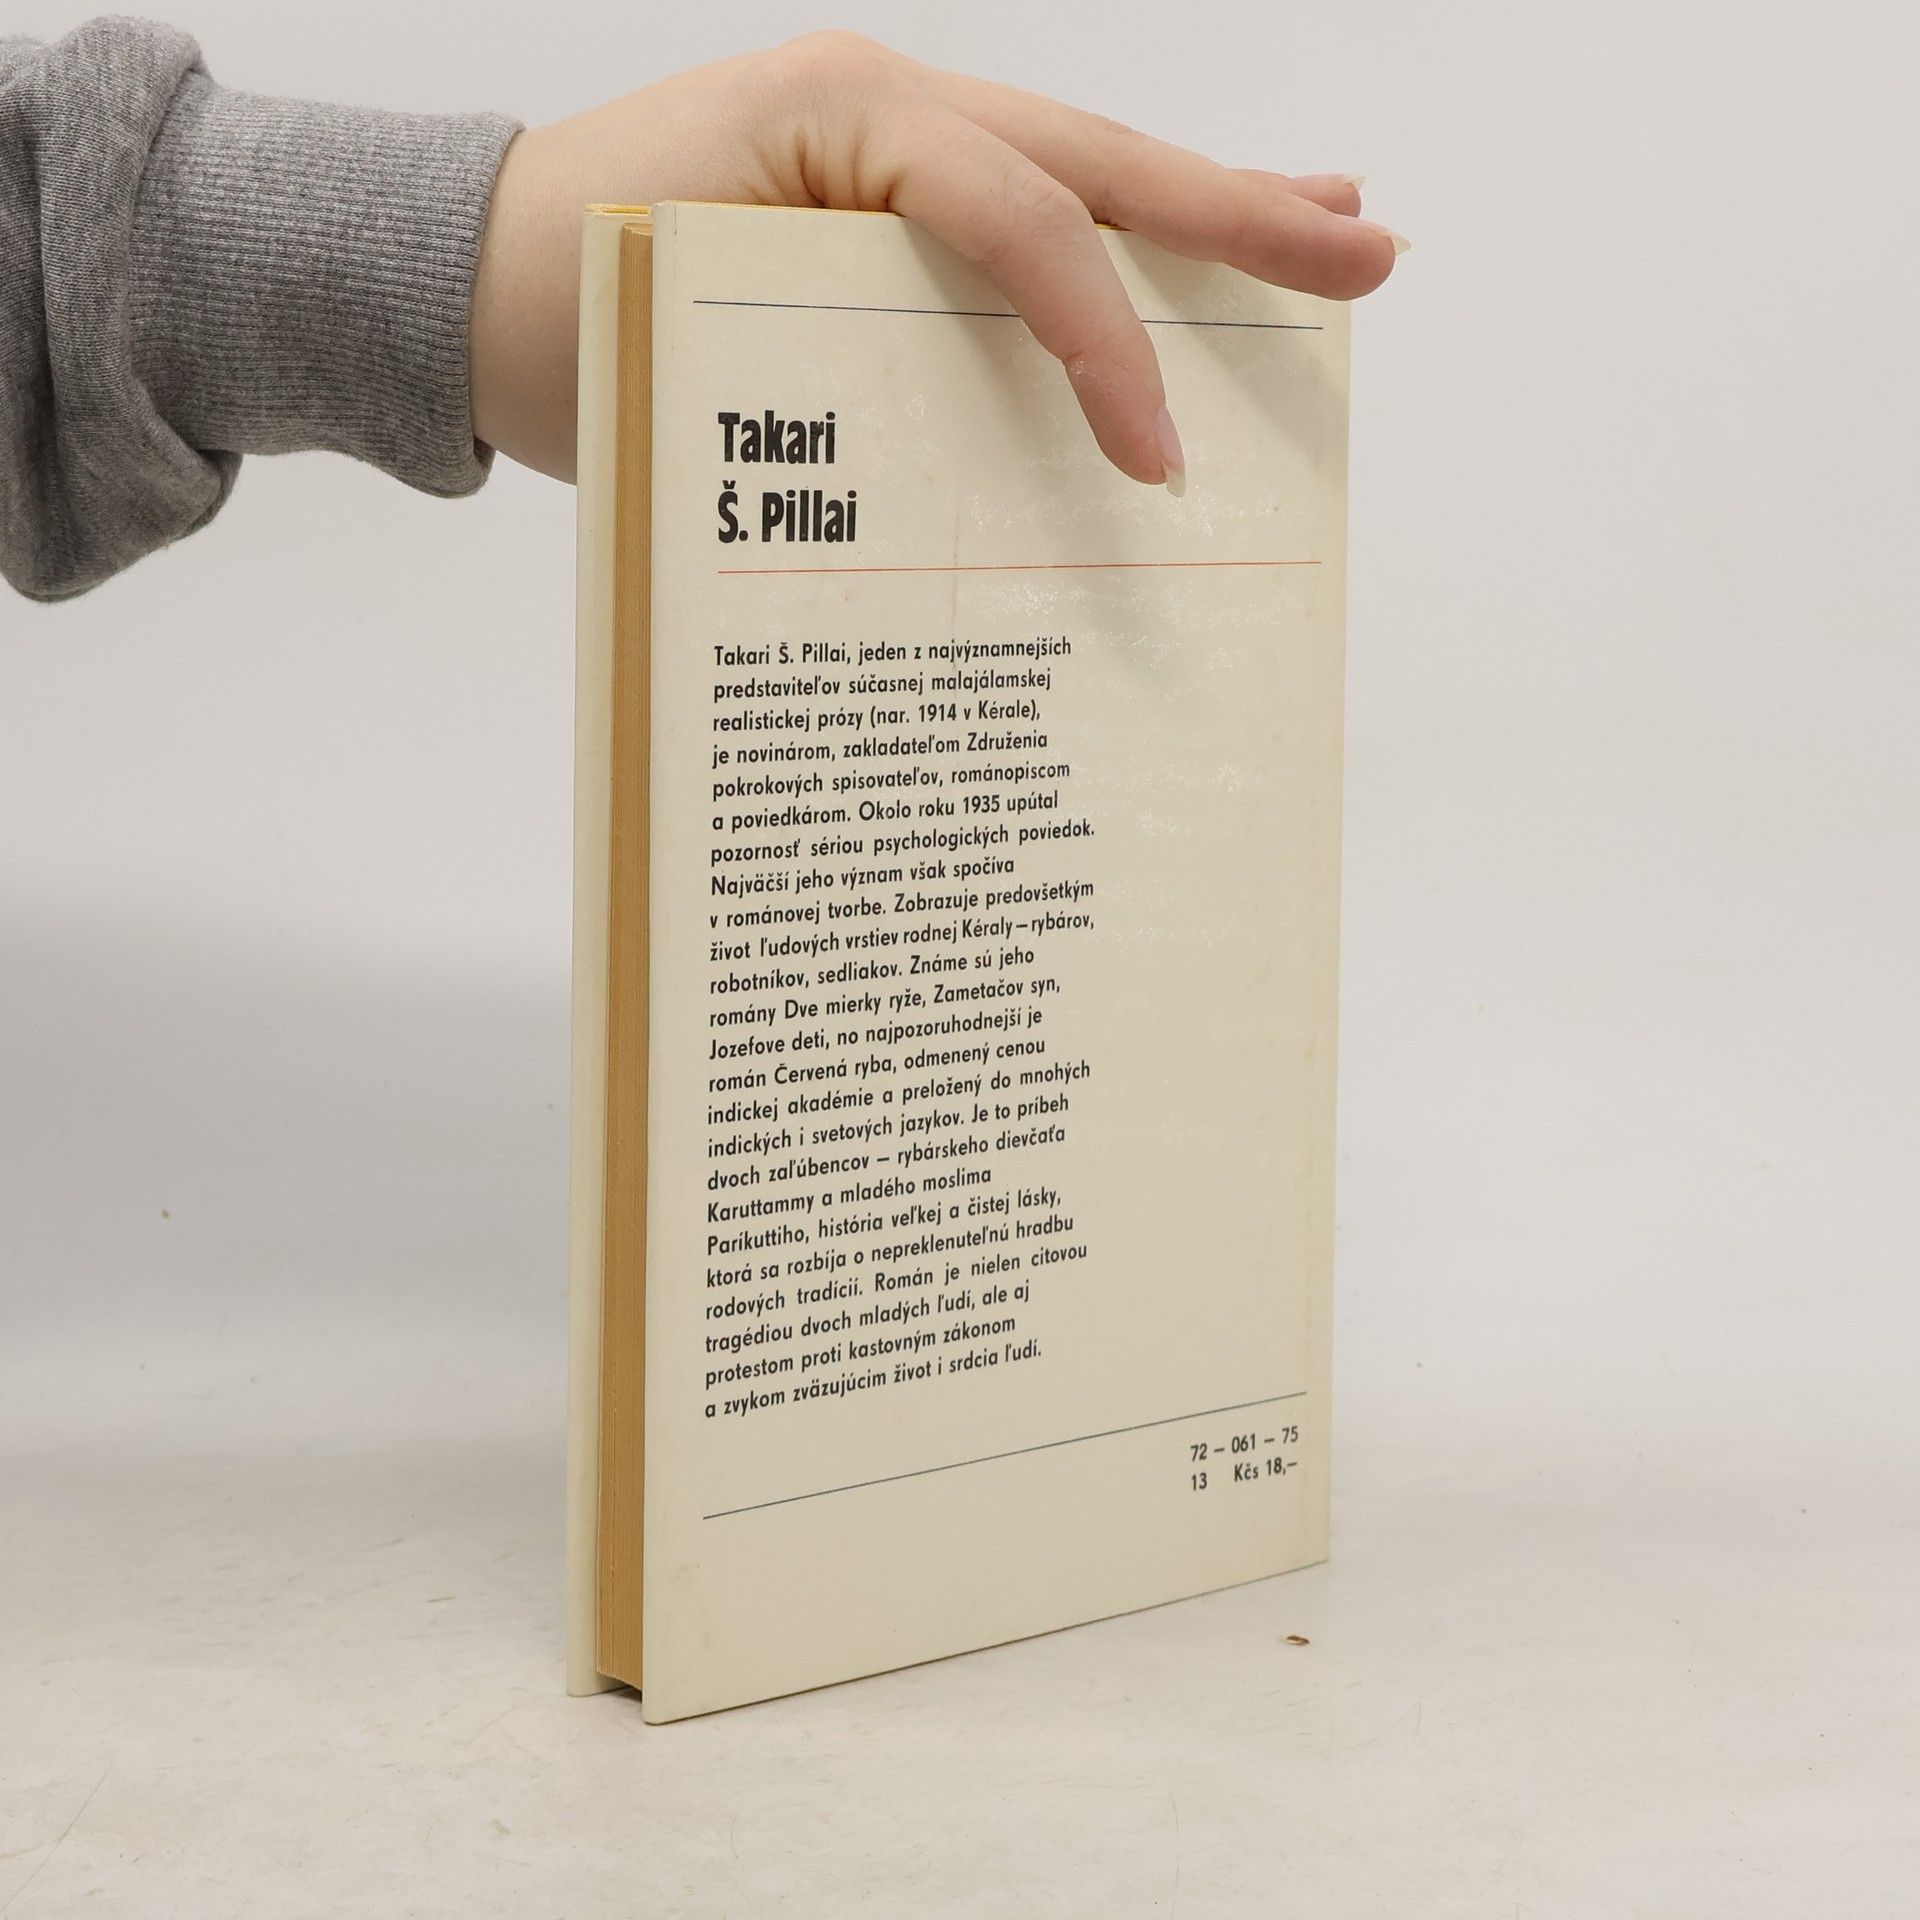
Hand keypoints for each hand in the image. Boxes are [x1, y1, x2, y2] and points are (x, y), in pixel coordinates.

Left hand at [469, 31, 1405, 488]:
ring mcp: (877, 139)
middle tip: (1369, 252)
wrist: (446, 285)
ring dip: (1198, 200)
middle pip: (1092, 156)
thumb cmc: (553, 321)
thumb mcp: (700, 347)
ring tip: (1321, 217)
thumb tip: (997, 474)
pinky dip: (1099, 234)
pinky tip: (1161, 240)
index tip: (1157, 466)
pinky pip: (1013, 211)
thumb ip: (847, 383)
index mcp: (839, 117)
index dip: (1105, 339)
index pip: (1021, 221)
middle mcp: (876, 104)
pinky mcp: (868, 192)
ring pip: (1070, 167)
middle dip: (1238, 211)